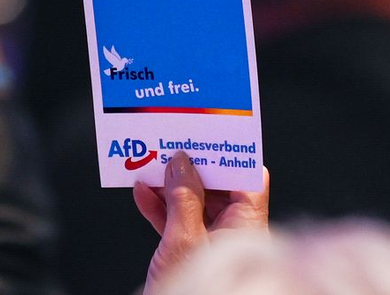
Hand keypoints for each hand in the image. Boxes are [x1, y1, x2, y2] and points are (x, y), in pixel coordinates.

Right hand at [134, 152, 268, 294]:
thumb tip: (182, 162)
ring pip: (194, 202)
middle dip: (192, 165)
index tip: (210, 133)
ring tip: (151, 162)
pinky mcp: (190, 255)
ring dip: (170, 184)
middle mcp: (234, 233)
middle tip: (173, 141)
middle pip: (218, 187)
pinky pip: (177, 222)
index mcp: (246, 228)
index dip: (231, 155)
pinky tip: (141, 193)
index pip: (248, 179)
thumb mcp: (183, 242)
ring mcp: (211, 245)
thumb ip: (183, 199)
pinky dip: (159, 207)